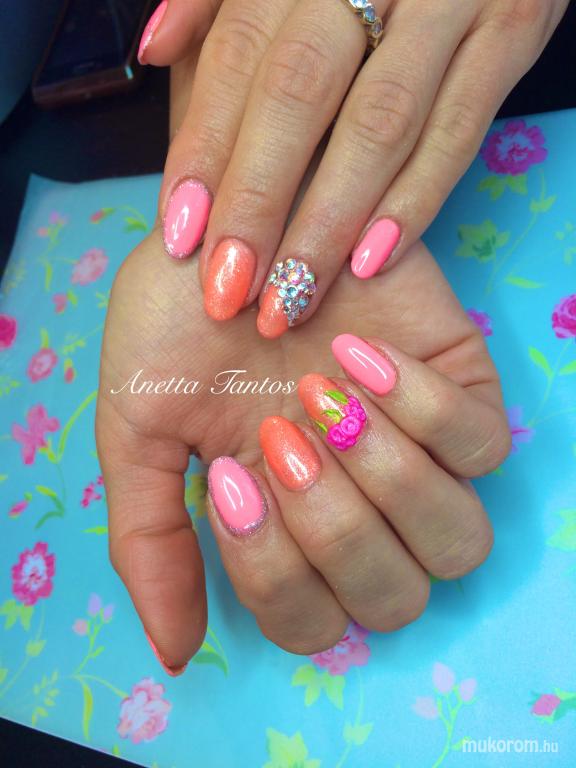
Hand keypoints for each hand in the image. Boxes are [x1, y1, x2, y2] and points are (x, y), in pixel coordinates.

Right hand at [96, 231, 509, 672]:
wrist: (225, 218)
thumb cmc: (181, 318)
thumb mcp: (138, 428)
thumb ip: (149, 540)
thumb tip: (176, 653)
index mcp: (285, 525)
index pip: (312, 622)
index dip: (274, 574)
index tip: (230, 472)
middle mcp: (360, 502)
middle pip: (395, 598)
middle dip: (332, 530)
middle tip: (280, 437)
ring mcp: (418, 449)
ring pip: (458, 540)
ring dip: (384, 480)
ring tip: (323, 396)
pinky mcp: (462, 387)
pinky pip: (485, 446)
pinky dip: (424, 413)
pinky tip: (360, 357)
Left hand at [140, 0, 566, 335]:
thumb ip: (219, 4)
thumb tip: (155, 47)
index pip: (240, 55)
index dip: (206, 146)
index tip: (180, 232)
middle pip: (300, 93)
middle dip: (257, 198)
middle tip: (227, 286)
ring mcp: (449, 3)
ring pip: (378, 125)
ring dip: (327, 221)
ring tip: (289, 297)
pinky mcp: (508, 36)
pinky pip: (457, 132)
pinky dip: (414, 201)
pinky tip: (371, 262)